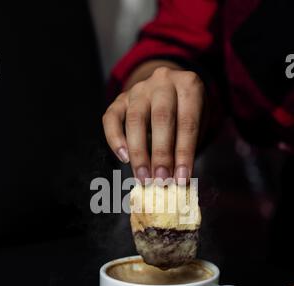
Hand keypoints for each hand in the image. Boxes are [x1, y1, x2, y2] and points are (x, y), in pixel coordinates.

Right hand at [103, 66, 204, 183]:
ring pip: (135, 120)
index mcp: (189, 85)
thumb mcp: (196, 125)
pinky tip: (123, 158)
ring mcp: (139, 89)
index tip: (182, 179)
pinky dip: (115, 139)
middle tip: (161, 180)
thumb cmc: (185, 114)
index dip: (184, 154)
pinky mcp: (120, 99)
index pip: (187, 123)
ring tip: (143, 177)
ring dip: (139, 153)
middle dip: (161, 154)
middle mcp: (163, 82)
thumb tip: (176, 179)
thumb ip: (185, 148)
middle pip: (161, 118)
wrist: (169, 91)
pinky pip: (112, 118)